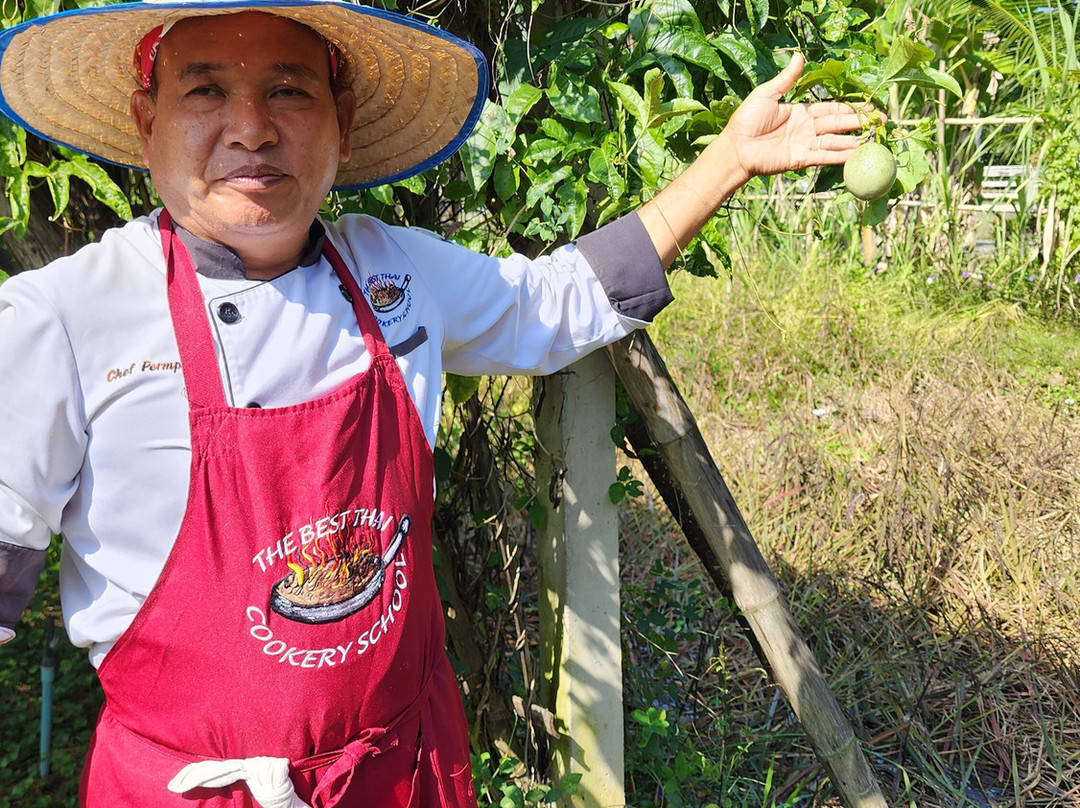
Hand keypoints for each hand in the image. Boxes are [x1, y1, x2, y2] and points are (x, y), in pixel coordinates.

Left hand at [725, 53, 867, 180]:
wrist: (735, 147)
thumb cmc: (746, 120)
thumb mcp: (767, 94)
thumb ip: (787, 79)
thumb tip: (800, 56)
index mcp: (801, 112)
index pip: (831, 109)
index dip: (850, 108)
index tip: (869, 107)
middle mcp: (806, 129)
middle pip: (838, 124)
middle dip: (859, 122)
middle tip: (881, 121)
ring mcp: (805, 144)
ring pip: (834, 141)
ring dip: (854, 140)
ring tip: (874, 138)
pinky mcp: (800, 159)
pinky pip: (823, 156)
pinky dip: (840, 156)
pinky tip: (856, 154)